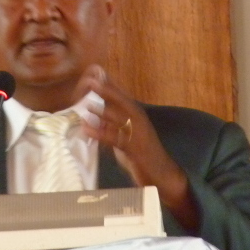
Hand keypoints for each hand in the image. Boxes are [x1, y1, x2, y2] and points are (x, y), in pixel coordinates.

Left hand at [75, 65, 198, 229]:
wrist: (163, 175)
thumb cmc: (142, 156)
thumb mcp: (125, 136)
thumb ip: (112, 124)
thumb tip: (95, 114)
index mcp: (137, 116)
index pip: (122, 97)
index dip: (108, 86)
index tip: (93, 74)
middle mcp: (140, 121)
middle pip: (122, 102)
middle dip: (107, 91)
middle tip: (90, 81)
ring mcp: (139, 134)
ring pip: (121, 118)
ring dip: (104, 111)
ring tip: (86, 105)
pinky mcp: (136, 149)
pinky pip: (117, 139)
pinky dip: (101, 133)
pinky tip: (88, 129)